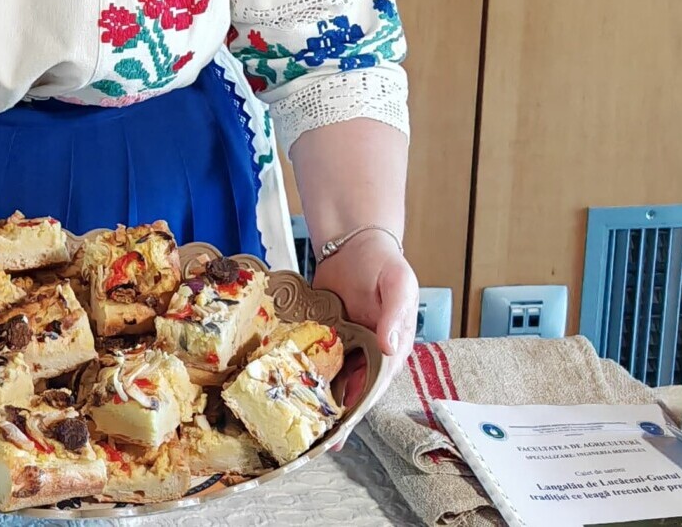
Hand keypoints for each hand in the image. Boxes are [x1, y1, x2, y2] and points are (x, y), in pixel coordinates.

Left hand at [311, 229, 417, 450]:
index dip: (360, 406)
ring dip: (314, 397)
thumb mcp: (399, 284)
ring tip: (295, 421)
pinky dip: (299, 368)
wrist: (355, 241)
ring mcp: (343, 344)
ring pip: (329, 377)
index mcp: (391, 349)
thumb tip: (389, 346)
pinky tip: (282, 383)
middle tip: (314, 438)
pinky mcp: (321, 334)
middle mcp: (367, 352)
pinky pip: (310, 354)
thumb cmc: (384, 262)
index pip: (376, 384)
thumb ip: (396, 314)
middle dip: (334, 413)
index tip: (344, 426)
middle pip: (351, 389)